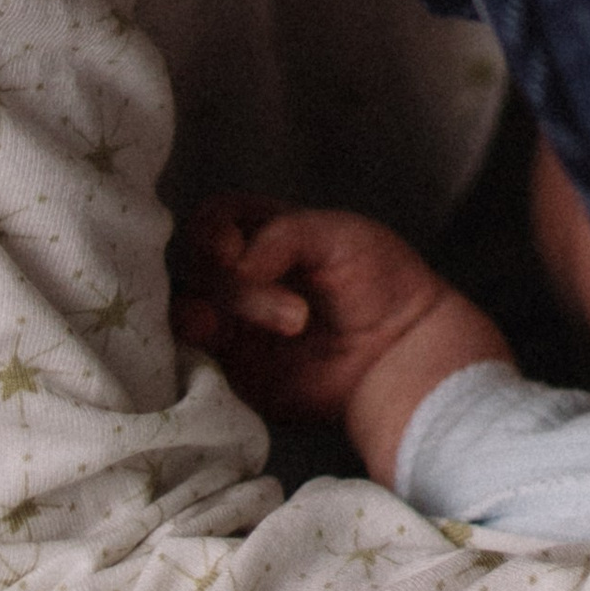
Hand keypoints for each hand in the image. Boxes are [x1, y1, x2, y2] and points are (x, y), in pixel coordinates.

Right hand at [172, 194, 510, 477]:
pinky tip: (218, 346)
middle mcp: (242, 278)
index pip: (212, 219)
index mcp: (265, 235)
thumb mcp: (338, 234)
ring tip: (260, 330)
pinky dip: (194, 351)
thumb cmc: (379, 280)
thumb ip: (281, 235)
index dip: (210, 230)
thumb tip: (233, 264)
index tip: (231, 249)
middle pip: (197, 266)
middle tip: (293, 313)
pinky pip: (195, 359)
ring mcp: (235, 325)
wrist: (401, 349)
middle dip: (232, 284)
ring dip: (207, 317)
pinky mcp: (235, 370)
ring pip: (188, 312)